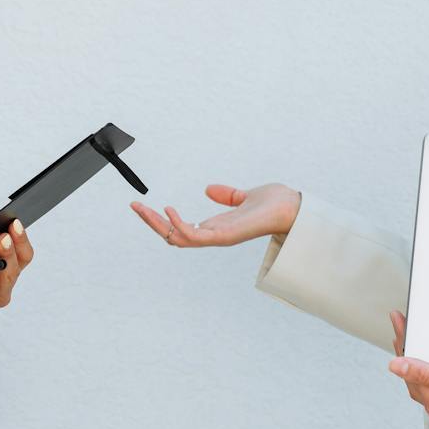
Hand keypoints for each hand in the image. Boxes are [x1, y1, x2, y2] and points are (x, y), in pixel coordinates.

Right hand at [130, 183, 301, 247]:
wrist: (294, 208)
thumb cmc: (275, 205)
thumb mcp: (244, 196)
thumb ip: (227, 196)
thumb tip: (209, 189)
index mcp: (215, 227)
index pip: (180, 229)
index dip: (160, 220)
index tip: (144, 205)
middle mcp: (214, 235)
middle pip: (172, 235)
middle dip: (151, 222)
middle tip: (134, 206)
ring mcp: (218, 237)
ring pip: (177, 238)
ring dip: (157, 224)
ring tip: (142, 207)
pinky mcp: (225, 236)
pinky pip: (194, 236)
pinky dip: (178, 225)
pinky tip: (168, 209)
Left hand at [387, 315, 428, 428]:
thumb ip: (425, 373)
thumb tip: (394, 366)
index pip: (408, 369)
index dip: (402, 342)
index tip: (398, 321)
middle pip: (414, 374)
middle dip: (406, 348)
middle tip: (402, 324)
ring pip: (426, 380)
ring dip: (419, 359)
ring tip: (414, 339)